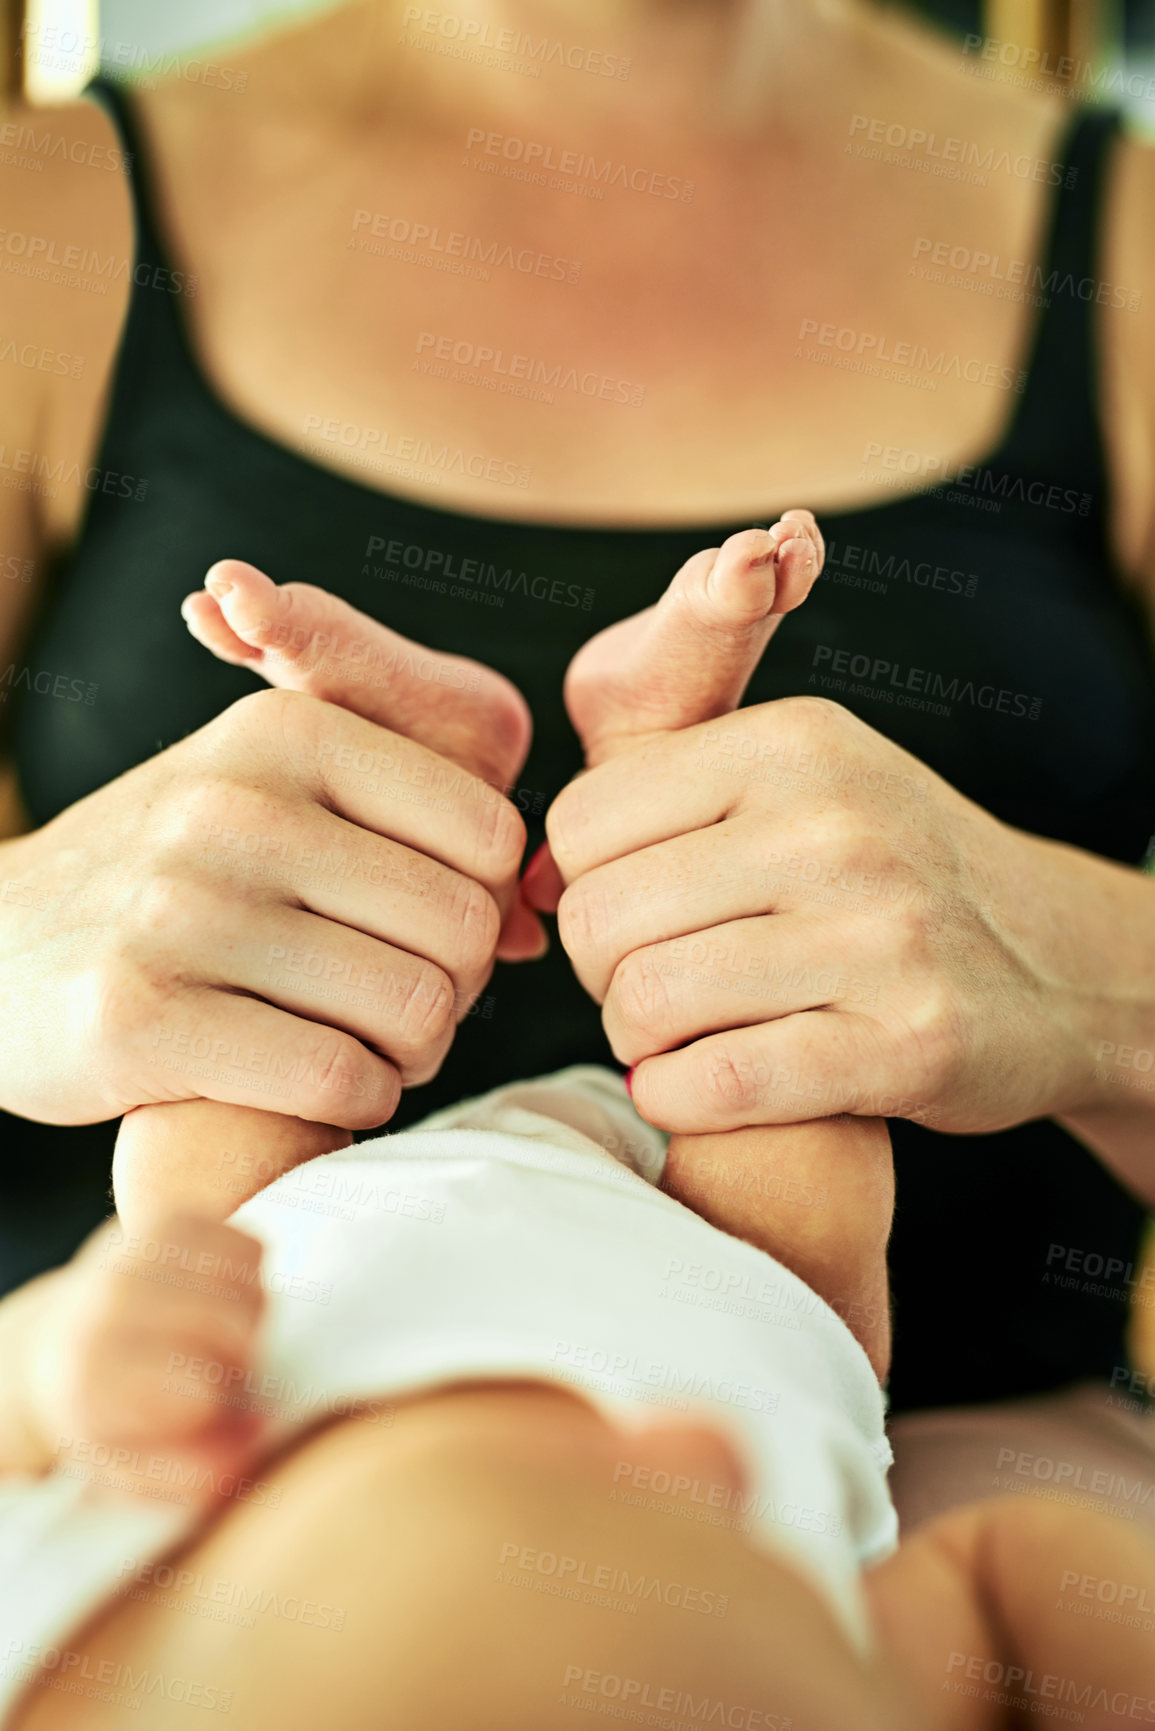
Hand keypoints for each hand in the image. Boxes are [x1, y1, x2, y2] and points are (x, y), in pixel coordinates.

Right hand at [0, 563, 539, 1127]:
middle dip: (453, 990)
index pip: (489, 835)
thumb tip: (535, 917)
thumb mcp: (268, 791)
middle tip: (399, 1011)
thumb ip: (405, 812)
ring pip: (413, 1009)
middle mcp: (232, 805)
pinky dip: (356, 1102)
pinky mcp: (141, 1018)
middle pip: (462, 928)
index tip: (426, 935)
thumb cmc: (176, 878)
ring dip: (408, 1054)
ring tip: (360, 1047)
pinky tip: (319, 1086)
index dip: (483, 906)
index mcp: (285, 732)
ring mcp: (179, 910)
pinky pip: (339, 1079)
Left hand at [23, 1213, 267, 1508]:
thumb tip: (261, 1431)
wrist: (60, 1342)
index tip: (196, 1413)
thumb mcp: (134, 1468)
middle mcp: (108, 1300)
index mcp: (89, 1373)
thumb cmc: (109, 1414)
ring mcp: (138, 1250)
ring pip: (251, 1288)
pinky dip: (250, 1279)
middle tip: (211, 1373)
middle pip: (239, 1331)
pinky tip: (216, 1299)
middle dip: (240, 1362)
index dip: (217, 1410)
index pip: (201, 1393)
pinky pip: (253, 1247)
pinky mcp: (169, 1218)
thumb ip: (199, 1468)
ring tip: (212, 1338)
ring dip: (248, 1320)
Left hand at [536, 519, 1075, 1138]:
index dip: (580, 885)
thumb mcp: (795, 780)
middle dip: (602, 971)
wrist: (1054, 964)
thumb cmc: (881, 875)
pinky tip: (697, 1084)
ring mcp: (879, 937)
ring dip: (637, 1040)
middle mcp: (836, 825)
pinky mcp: (904, 1046)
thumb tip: (529, 879)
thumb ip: (657, 794)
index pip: (582, 821)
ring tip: (680, 1033)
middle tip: (653, 985)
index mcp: (794, 742)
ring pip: (645, 1002)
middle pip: (600, 918)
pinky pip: (712, 1082)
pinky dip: (674, 1098)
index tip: (631, 914)